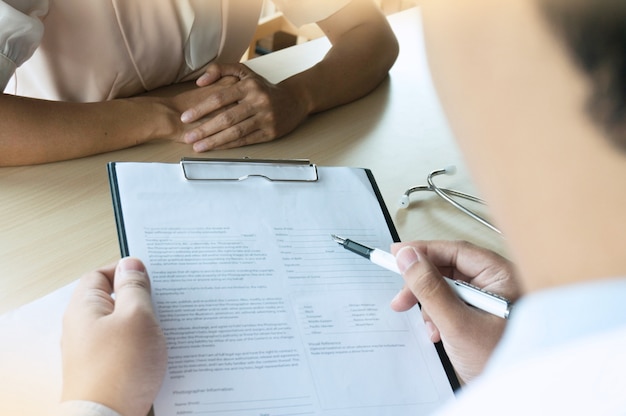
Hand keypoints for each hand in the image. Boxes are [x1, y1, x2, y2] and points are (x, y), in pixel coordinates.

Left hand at [61, 258, 166, 415]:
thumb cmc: (120, 369)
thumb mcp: (136, 317)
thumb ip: (135, 288)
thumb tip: (131, 264)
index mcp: (84, 308)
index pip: (101, 275)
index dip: (126, 271)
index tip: (150, 276)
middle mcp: (83, 327)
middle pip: (114, 300)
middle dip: (141, 299)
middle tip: (163, 302)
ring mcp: (93, 350)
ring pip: (123, 324)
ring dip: (144, 324)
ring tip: (166, 328)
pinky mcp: (105, 369)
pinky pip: (126, 347)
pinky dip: (142, 345)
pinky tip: (159, 351)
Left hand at [179, 63, 308, 151]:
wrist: (295, 99)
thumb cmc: (263, 87)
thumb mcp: (244, 72)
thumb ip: (220, 70)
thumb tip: (200, 82)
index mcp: (249, 86)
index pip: (220, 98)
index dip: (201, 109)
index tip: (185, 117)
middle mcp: (258, 101)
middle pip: (226, 118)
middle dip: (204, 129)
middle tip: (188, 137)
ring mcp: (265, 118)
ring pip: (236, 132)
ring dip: (215, 141)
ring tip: (198, 146)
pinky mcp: (271, 133)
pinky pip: (246, 141)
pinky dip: (230, 146)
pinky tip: (217, 148)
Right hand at [390, 241, 521, 382]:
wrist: (511, 394)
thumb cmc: (496, 360)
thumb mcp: (456, 322)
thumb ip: (430, 287)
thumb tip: (409, 257)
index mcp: (501, 276)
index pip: (456, 251)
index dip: (424, 251)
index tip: (398, 254)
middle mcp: (496, 284)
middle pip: (448, 268)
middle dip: (423, 285)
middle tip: (402, 298)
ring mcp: (488, 300)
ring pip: (446, 287)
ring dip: (430, 305)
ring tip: (430, 327)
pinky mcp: (479, 315)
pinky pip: (450, 304)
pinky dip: (438, 316)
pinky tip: (437, 332)